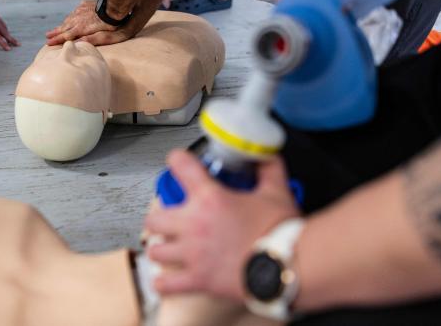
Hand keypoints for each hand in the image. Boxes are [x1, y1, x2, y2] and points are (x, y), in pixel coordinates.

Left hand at [0, 0, 19, 50]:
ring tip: (12, 40)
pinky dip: (5, 28)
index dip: (3, 43)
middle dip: (12, 39)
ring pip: (5, 27)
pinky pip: (2, 23)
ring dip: (9, 34)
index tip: (8, 49)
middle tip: (18, 44)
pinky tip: (5, 30)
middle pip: (5, 32)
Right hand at [46, 0, 129, 45]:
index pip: (66, 36)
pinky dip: (70, 17)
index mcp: (81, 28)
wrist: (115, 5)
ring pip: (68, 19)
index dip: (57, 40)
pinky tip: (69, 19)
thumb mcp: (105, 36)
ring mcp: (80, 11)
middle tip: (47, 36)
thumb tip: (78, 44)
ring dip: (62, 25)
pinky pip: (74, 12)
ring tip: (55, 29)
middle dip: (55, 32)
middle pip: (64, 27)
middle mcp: (77, 19)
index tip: (48, 43)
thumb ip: (91, 40)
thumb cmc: (112, 24)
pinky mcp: (84, 5)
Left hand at [145, 150, 300, 301]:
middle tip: (169, 219)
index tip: (177, 162)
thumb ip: (268, 169)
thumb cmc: (280, 232)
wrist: (286, 266)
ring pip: (155, 250)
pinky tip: (167, 278)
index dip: (178, 160)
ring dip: (162, 248)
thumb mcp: (277, 192)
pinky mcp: (198, 280)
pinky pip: (165, 284)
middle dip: (160, 218)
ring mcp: (193, 253)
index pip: (181, 166)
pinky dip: (164, 282)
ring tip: (169, 248)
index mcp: (211, 198)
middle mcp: (195, 224)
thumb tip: (265, 156)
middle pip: (154, 218)